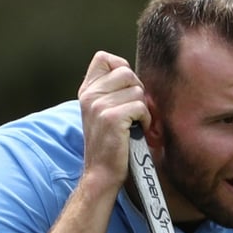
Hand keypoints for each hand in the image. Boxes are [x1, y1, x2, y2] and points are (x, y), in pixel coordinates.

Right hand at [78, 51, 149, 189]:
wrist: (101, 174)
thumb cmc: (109, 144)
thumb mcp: (102, 113)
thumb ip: (111, 92)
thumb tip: (134, 77)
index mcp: (86, 91)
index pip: (104, 58)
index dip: (121, 67)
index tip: (126, 89)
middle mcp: (90, 95)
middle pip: (127, 72)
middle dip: (137, 91)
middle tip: (135, 112)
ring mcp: (99, 106)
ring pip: (137, 91)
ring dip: (143, 109)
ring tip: (136, 124)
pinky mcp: (111, 118)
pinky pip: (141, 107)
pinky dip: (145, 120)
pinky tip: (138, 131)